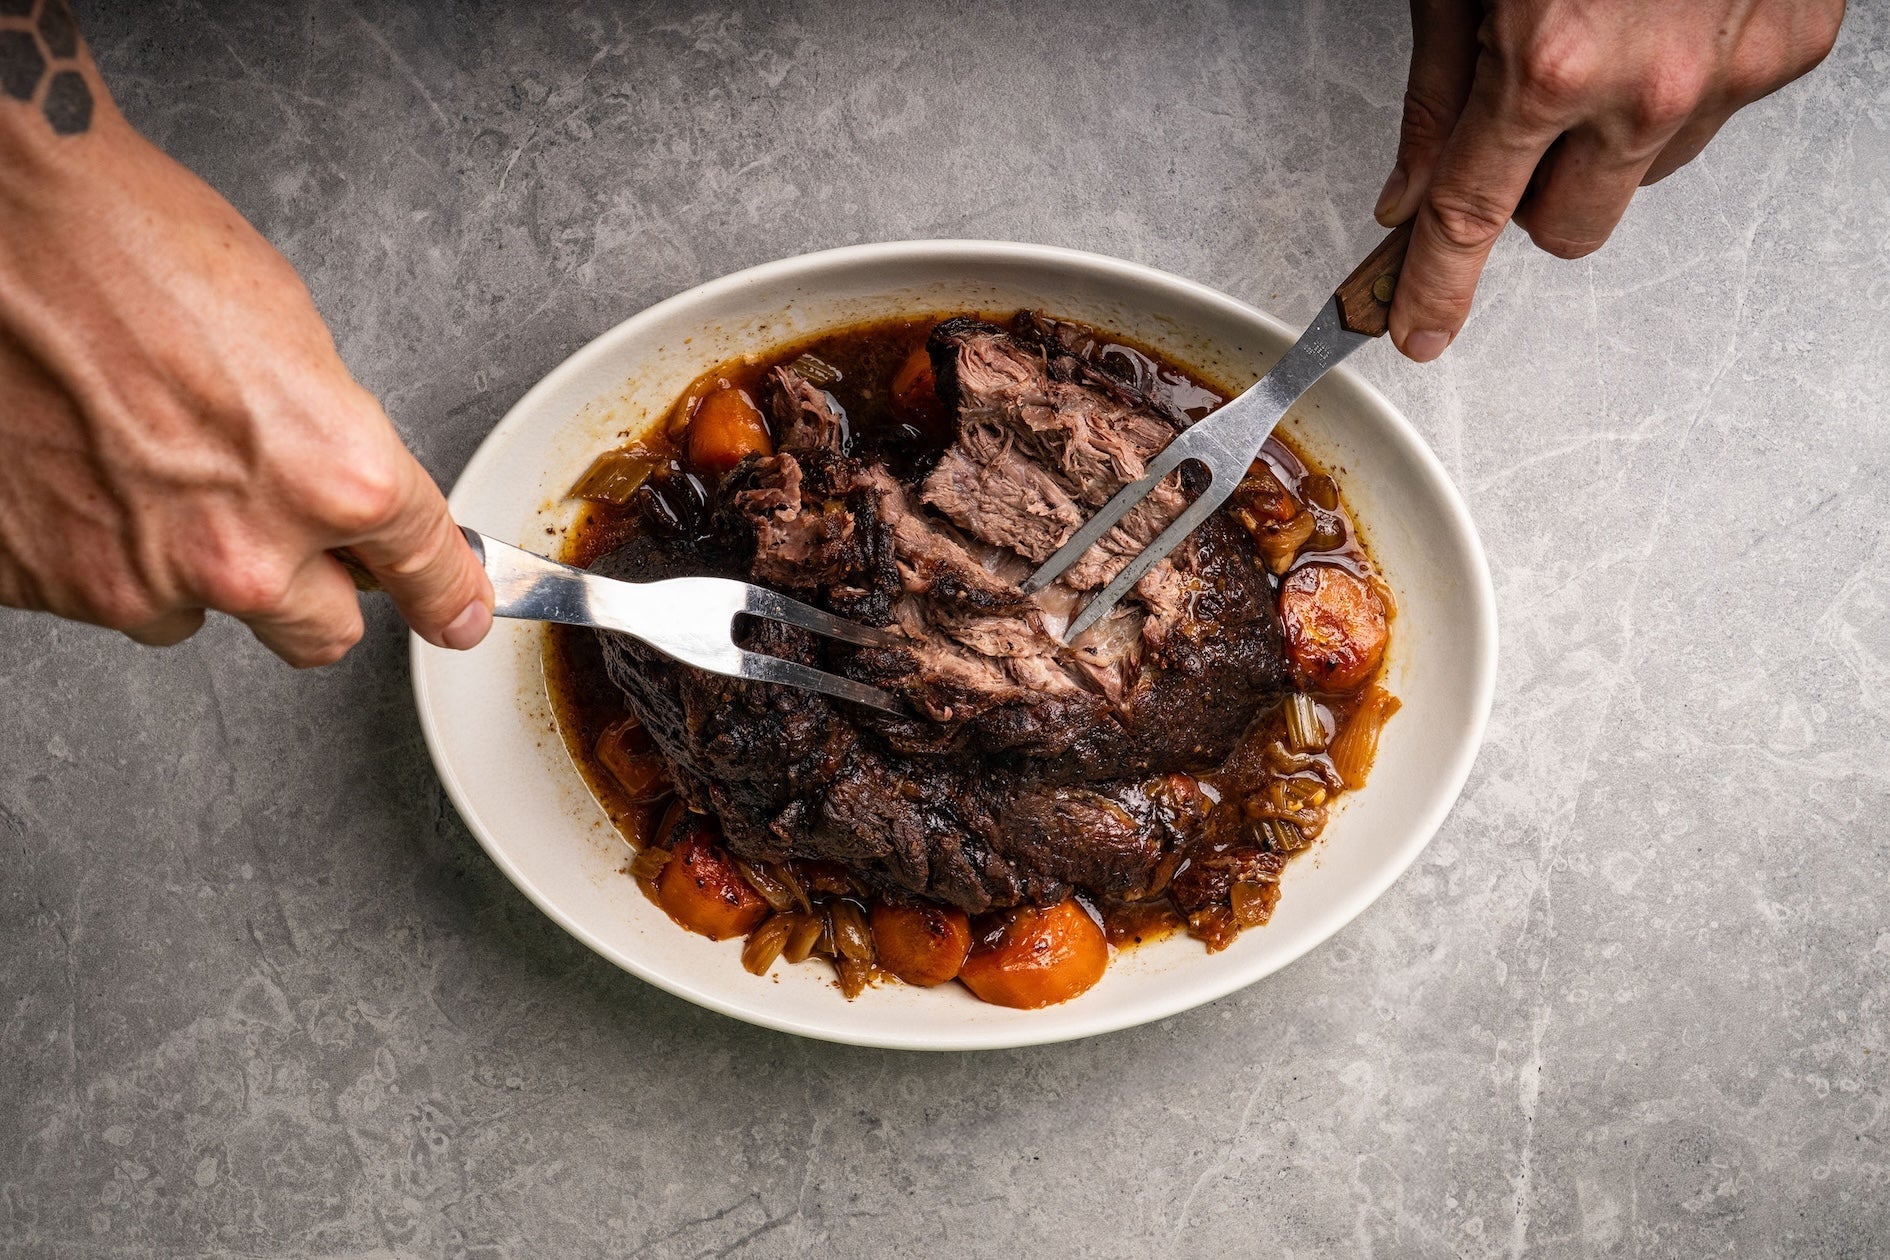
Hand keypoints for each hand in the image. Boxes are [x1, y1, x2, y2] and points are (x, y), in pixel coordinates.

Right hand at [0, 52, 491, 665]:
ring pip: (199, 613)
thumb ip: (334, 443)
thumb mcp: (291, 335)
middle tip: (281, 528)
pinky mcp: (47, 585)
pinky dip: (97, 546)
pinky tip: (80, 466)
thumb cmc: (129, 245)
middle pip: (322, 633)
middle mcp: (245, 552)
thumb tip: (349, 490)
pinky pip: (99, 592)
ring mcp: (138, 580)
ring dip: (191, 566)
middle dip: (315, 590)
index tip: (456, 615)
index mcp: (334, 479)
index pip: (425, 570)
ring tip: (145, 462)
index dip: (447, 594)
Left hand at [1376, 0, 1844, 360]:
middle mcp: (1649, 84)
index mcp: (1550, 62)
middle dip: (1532, 198)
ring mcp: (1732, 70)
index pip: (1470, 219)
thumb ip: (1436, 94)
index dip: (1434, 287)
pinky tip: (1669, 17)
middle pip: (1568, 230)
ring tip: (1605, 39)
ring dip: (1610, 137)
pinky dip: (1683, 82)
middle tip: (1521, 127)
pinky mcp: (1793, 46)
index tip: (1416, 329)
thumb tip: (1409, 190)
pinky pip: (1717, 114)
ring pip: (1645, 176)